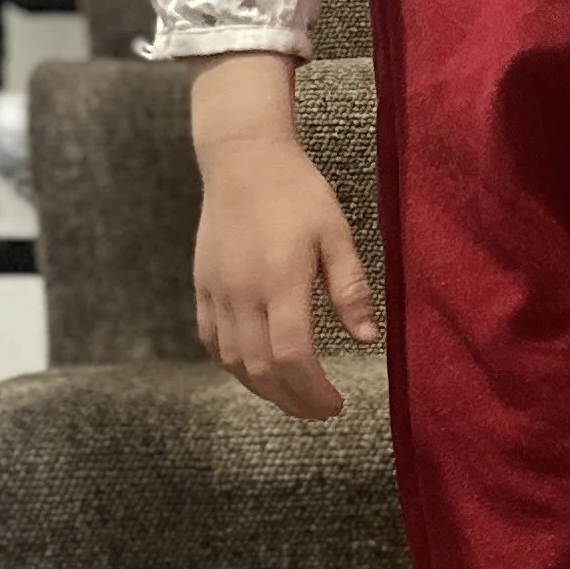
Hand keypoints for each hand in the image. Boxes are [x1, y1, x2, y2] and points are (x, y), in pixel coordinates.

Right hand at [190, 52, 378, 420]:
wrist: (243, 158)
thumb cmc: (297, 191)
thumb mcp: (336, 233)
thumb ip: (350, 289)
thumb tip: (368, 339)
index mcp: (281, 281)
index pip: (292, 356)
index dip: (314, 391)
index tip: (336, 403)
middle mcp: (243, 292)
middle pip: (261, 370)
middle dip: (293, 400)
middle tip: (319, 410)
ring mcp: (217, 291)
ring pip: (233, 361)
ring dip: (263, 389)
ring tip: (292, 396)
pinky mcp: (202, 285)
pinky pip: (210, 340)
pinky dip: (232, 365)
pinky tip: (255, 369)